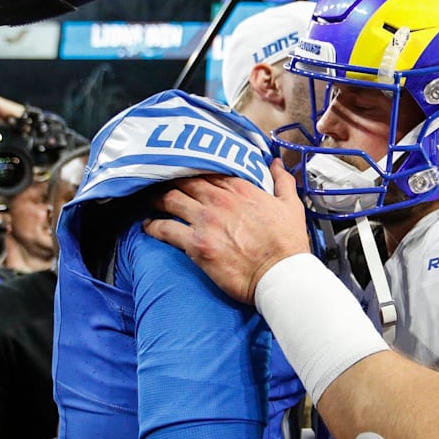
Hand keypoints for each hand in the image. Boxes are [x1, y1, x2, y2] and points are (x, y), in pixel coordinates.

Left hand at [143, 159, 310, 304]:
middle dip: (171, 180)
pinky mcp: (196, 244)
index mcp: (241, 189)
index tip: (187, 172)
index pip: (210, 171)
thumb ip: (282, 181)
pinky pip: (165, 229)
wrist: (281, 274)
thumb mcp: (291, 205)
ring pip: (171, 200)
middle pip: (185, 182)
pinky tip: (147, 226)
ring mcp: (206, 221)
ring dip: (157, 199)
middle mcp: (220, 200)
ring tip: (150, 200)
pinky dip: (153, 226)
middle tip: (160, 182)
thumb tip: (277, 163)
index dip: (195, 170)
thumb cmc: (288, 244)